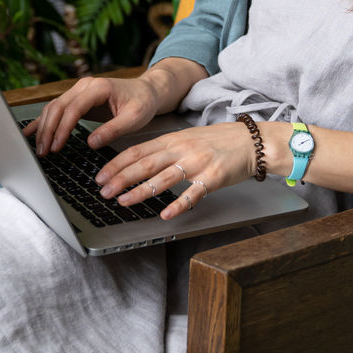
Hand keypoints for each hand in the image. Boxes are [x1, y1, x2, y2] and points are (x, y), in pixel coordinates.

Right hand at [22, 74, 163, 155]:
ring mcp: (79, 90)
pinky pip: (56, 109)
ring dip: (44, 128)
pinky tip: (31, 132)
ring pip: (54, 107)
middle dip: (48, 130)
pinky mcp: (77, 98)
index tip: (57, 146)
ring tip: (39, 149)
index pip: (74, 107)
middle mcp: (85, 85)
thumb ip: (113, 129)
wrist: (147, 91)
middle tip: (43, 152)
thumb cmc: (143, 102)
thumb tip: (91, 143)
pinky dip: (44, 121)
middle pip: (58, 106)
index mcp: (99, 87)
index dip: (63, 128)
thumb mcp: (135, 118)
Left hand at [93, 122, 256, 220]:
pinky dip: (177, 205)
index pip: (137, 151)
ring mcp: (197, 163)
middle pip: (145, 165)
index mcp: (173, 138)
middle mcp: (182, 149)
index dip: (116, 164)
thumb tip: (140, 161)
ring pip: (163, 179)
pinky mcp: (212, 178)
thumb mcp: (188, 137)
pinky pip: (192, 194)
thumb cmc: (220, 141)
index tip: (100, 176)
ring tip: (123, 202)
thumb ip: (166, 148)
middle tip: (103, 191)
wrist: (252, 141)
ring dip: (140, 192)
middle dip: (120, 178)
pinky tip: (165, 215)